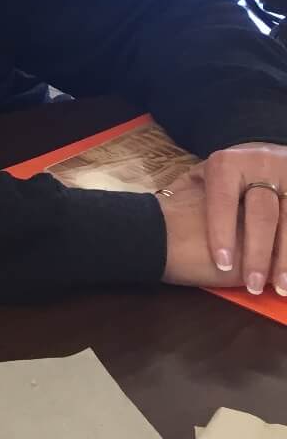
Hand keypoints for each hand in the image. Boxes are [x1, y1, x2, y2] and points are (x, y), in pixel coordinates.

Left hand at [200, 142, 286, 294]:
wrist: (265, 151)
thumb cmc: (226, 175)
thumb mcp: (205, 174)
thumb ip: (189, 191)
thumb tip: (163, 209)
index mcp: (227, 165)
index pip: (222, 202)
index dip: (222, 233)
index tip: (222, 264)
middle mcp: (260, 166)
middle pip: (262, 214)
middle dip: (258, 253)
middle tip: (253, 284)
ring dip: (285, 258)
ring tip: (281, 287)